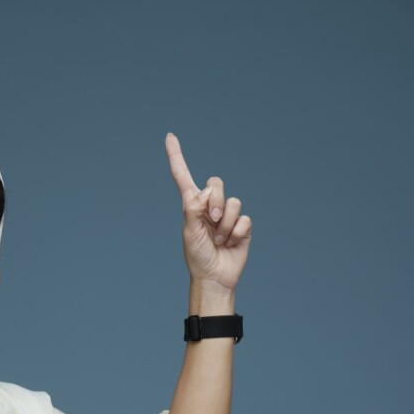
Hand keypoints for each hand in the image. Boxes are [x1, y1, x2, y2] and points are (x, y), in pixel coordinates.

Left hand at [164, 131, 251, 291]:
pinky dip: (236, 233)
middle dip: (216, 201)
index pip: (183, 176)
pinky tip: (230, 243)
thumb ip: (194, 208)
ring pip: (233, 201)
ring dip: (225, 224)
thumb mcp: (189, 232)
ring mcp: (227, 215)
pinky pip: (244, 218)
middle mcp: (210, 206)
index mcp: (192, 205)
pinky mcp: (242, 226)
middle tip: (211, 221)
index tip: (169, 136)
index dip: (176, 157)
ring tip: (219, 240)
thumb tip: (208, 191)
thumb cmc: (197, 256)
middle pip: (217, 182)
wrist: (214, 277)